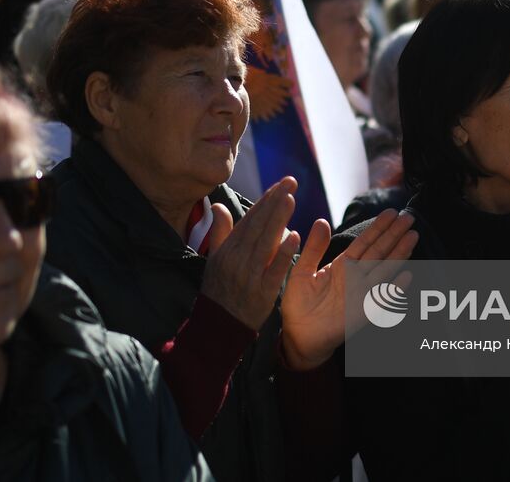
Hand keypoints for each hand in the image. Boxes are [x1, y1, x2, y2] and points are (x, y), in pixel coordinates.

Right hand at [200, 178, 301, 330]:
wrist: (218, 327)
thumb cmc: (217, 290)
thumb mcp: (214, 260)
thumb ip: (219, 232)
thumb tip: (218, 205)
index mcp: (227, 250)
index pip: (249, 220)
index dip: (265, 201)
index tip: (279, 184)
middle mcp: (237, 259)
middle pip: (258, 226)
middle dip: (275, 201)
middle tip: (291, 182)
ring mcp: (249, 275)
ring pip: (266, 242)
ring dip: (279, 219)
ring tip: (292, 198)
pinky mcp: (261, 291)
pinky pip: (273, 269)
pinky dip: (283, 253)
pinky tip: (296, 236)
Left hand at [280, 208, 418, 370]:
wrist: (296, 335)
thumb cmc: (298, 305)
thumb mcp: (302, 271)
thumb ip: (314, 248)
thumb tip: (321, 221)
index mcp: (342, 266)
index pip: (364, 242)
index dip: (378, 228)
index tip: (391, 212)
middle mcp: (356, 277)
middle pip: (379, 251)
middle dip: (394, 235)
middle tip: (409, 217)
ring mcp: (361, 294)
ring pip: (384, 269)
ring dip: (399, 254)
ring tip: (412, 237)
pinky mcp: (362, 313)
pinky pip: (382, 299)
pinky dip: (394, 289)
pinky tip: (407, 276)